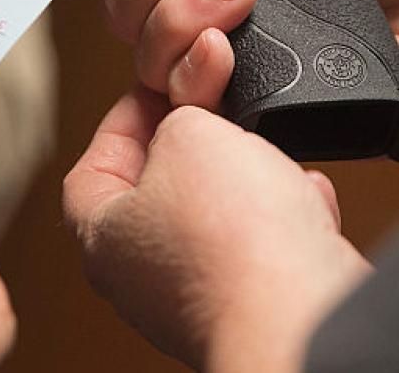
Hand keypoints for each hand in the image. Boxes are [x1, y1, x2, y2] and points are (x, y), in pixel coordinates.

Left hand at [64, 90, 369, 372]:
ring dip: (247, 180)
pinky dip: (285, 218)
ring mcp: (200, 296)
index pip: (94, 166)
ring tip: (266, 152)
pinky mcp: (255, 304)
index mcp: (104, 239)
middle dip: (196, 145)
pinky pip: (265, 247)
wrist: (300, 310)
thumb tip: (194, 122)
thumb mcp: (189, 133)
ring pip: (218, 218)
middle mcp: (145, 278)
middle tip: (218, 111)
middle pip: (160, 190)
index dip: (127, 117)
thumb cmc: (231, 241)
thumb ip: (179, 117)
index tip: (161, 89)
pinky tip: (304, 198)